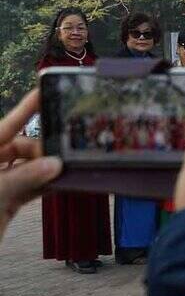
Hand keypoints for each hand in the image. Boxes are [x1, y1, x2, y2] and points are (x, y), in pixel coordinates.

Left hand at [0, 90, 62, 242]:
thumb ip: (25, 178)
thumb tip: (56, 164)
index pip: (5, 126)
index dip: (25, 109)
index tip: (43, 92)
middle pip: (20, 147)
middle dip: (42, 150)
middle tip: (63, 155)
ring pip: (28, 169)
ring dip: (46, 170)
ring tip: (67, 169)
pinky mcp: (6, 203)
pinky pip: (30, 188)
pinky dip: (45, 187)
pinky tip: (61, 184)